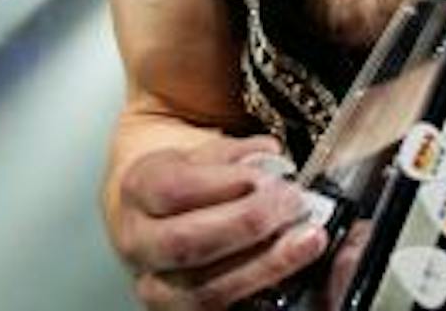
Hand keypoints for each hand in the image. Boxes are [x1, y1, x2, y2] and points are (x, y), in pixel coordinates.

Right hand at [115, 135, 328, 309]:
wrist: (162, 213)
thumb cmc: (189, 180)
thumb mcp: (204, 153)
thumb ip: (238, 154)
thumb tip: (272, 158)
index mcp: (139, 189)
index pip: (175, 189)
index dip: (226, 184)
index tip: (271, 177)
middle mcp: (138, 242)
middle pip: (188, 243)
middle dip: (249, 223)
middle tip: (293, 205)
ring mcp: (156, 285)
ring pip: (205, 289)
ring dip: (265, 265)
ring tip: (306, 240)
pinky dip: (260, 292)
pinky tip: (291, 275)